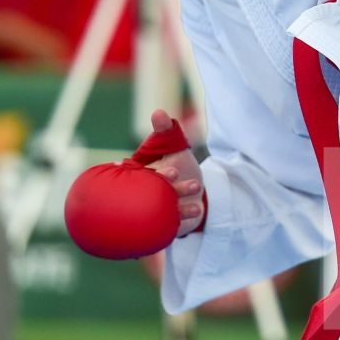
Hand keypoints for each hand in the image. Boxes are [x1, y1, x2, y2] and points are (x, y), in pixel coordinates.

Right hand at [143, 109, 205, 235]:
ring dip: (180, 209)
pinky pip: (169, 227)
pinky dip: (181, 222)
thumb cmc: (181, 166)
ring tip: (198, 203)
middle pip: (152, 195)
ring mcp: (153, 211)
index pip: (143, 176)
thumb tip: (158, 112)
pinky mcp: (163, 226)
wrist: (194, 194)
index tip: (173, 170)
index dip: (158, 175)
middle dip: (168, 189)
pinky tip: (198, 212)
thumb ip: (167, 131)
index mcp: (141, 175)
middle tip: (185, 181)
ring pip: (163, 213)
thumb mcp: (175, 148)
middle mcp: (144, 194)